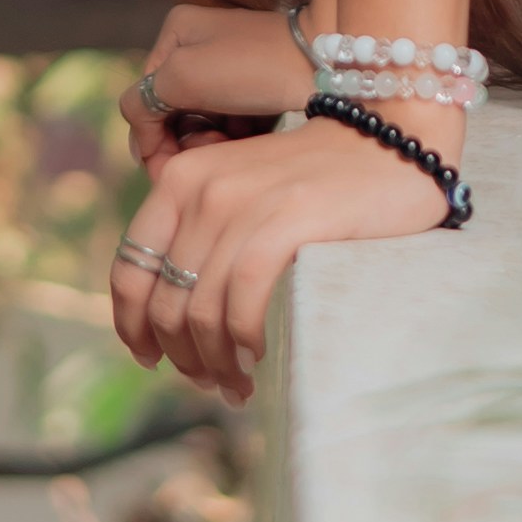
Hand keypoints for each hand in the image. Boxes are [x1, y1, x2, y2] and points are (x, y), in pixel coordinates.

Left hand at [112, 111, 458, 405]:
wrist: (390, 137)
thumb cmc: (317, 179)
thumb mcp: (242, 191)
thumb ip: (203, 234)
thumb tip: (173, 319)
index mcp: (180, 177)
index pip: (131, 269)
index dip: (133, 326)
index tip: (152, 359)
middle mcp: (201, 186)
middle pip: (166, 302)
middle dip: (183, 356)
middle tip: (214, 383)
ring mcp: (242, 201)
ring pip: (201, 310)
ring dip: (216, 362)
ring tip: (240, 385)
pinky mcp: (286, 219)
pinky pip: (243, 300)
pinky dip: (245, 341)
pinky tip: (258, 358)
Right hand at [120, 3, 306, 172]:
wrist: (329, 64)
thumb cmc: (255, 66)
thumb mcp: (184, 76)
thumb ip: (142, 103)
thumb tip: (138, 137)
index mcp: (175, 33)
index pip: (143, 101)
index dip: (152, 142)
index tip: (170, 175)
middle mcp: (198, 47)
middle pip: (172, 117)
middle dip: (187, 144)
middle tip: (213, 152)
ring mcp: (228, 70)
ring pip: (201, 127)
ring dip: (211, 146)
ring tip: (236, 145)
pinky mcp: (254, 91)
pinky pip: (230, 127)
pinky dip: (235, 141)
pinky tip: (253, 140)